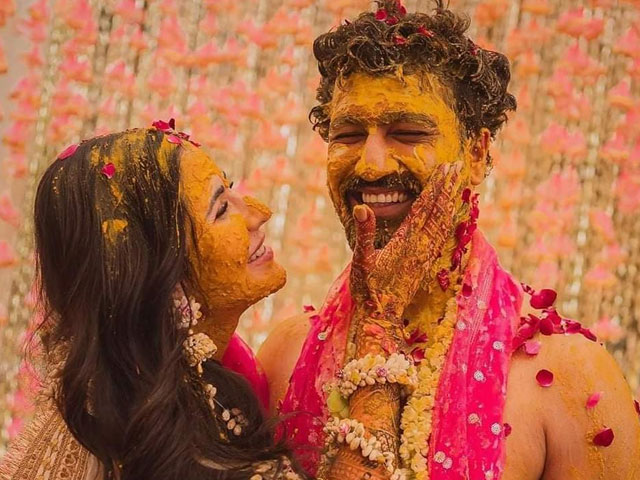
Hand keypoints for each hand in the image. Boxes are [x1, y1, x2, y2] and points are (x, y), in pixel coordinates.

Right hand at [350, 163, 463, 325]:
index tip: (446, 168)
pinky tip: (449, 215)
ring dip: (450, 200)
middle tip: (457, 166)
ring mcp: (424, 255)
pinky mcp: (425, 263)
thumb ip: (364, 232)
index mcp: (405, 240)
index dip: (435, 185)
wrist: (382, 317)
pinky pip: (441, 235)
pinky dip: (447, 219)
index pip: (424, 206)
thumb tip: (361, 207)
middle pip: (438, 210)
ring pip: (442, 222)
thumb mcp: (361, 260)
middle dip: (448, 187)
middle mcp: (420, 246)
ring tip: (457, 184)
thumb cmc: (368, 290)